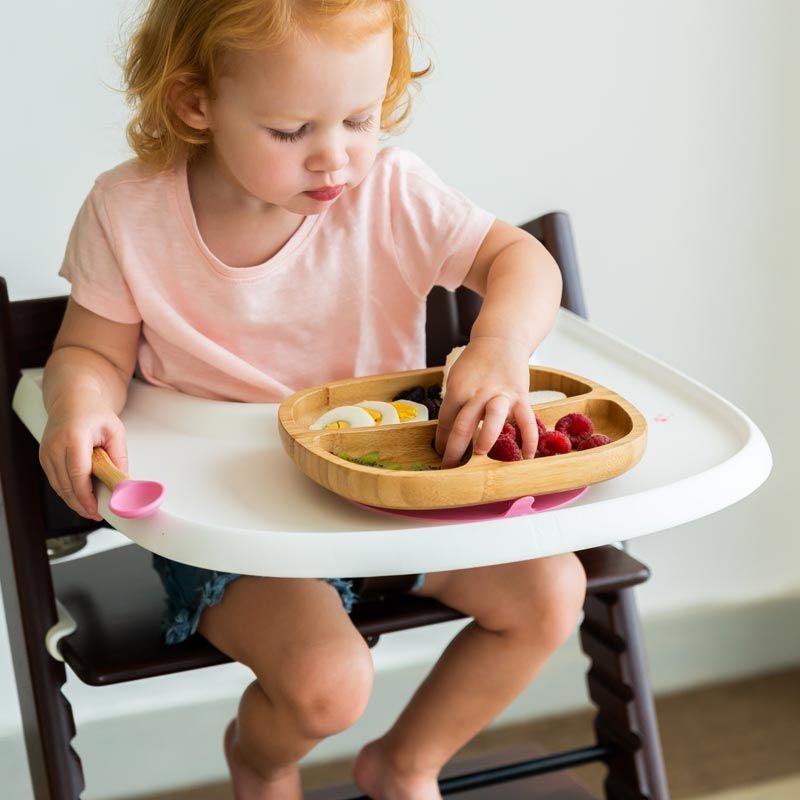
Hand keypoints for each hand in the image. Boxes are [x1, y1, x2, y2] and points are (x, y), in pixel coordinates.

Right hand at [39, 391, 127, 520]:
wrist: (73, 400)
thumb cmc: (94, 413)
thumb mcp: (116, 432)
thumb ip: (119, 458)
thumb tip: (122, 483)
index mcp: (74, 436)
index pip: (77, 473)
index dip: (86, 496)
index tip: (96, 509)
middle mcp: (55, 445)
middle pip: (66, 484)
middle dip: (81, 504)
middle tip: (97, 514)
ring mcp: (46, 452)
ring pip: (58, 487)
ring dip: (74, 501)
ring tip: (92, 509)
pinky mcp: (44, 458)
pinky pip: (55, 481)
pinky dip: (68, 492)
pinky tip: (81, 498)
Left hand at [434, 337, 537, 467]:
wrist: (501, 339)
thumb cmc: (476, 363)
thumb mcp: (457, 379)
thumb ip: (455, 404)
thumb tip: (448, 433)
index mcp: (457, 390)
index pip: (445, 421)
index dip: (441, 441)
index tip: (441, 455)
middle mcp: (477, 393)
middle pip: (462, 424)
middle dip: (454, 450)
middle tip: (450, 469)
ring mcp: (500, 395)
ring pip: (493, 418)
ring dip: (486, 437)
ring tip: (480, 455)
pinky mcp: (520, 396)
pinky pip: (526, 420)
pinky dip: (529, 439)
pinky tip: (527, 456)